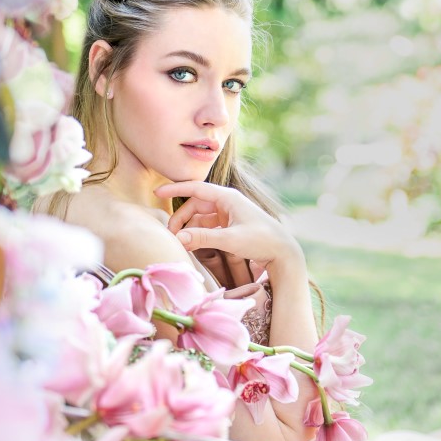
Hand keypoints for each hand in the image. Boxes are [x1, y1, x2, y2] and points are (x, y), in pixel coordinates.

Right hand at [155, 181, 301, 269]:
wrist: (283, 252)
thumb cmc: (261, 241)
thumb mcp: (230, 240)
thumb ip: (203, 238)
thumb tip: (177, 239)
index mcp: (228, 197)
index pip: (196, 188)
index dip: (175, 189)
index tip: (157, 192)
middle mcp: (227, 202)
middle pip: (195, 204)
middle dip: (181, 218)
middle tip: (171, 235)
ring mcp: (229, 213)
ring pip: (201, 216)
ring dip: (189, 227)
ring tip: (181, 242)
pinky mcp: (231, 225)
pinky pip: (208, 225)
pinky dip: (199, 233)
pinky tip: (192, 244)